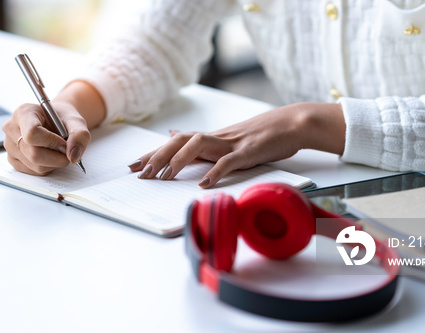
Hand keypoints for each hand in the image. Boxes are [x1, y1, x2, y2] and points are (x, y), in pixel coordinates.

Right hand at [2, 81, 105, 175]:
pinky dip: (46, 167)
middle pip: (33, 153)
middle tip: (66, 150)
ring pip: (34, 165)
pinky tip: (49, 156)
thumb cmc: (62, 119)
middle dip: (56, 157)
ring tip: (57, 150)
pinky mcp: (12, 159)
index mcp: (23, 112)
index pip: (32, 134)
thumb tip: (73, 156)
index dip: (52, 142)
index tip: (64, 142)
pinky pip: (32, 171)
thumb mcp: (76, 121)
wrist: (55, 121)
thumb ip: (80, 135)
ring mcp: (9, 145)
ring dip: (53, 163)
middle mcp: (11, 128)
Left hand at [128, 102, 344, 187]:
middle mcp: (216, 137)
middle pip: (179, 141)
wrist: (292, 123)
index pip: (174, 142)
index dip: (153, 153)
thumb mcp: (225, 136)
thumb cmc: (261, 134)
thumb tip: (171, 134)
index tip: (132, 166)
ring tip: (165, 177)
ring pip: (198, 145)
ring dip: (179, 161)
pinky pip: (228, 161)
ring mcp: (232, 142)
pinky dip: (215, 172)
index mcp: (211, 137)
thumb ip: (199, 139)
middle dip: (157, 157)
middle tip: (140, 173)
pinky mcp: (248, 151)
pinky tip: (203, 184)